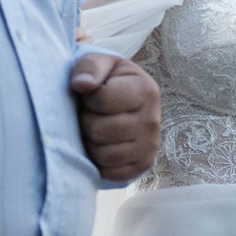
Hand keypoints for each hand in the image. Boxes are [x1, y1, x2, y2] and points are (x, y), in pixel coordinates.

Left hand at [73, 49, 160, 180]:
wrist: (123, 104)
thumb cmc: (107, 81)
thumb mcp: (99, 63)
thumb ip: (89, 67)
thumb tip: (82, 84)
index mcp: (146, 90)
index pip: (100, 100)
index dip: (87, 99)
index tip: (92, 95)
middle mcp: (153, 120)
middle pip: (99, 131)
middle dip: (86, 122)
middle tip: (92, 114)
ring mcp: (150, 146)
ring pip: (103, 154)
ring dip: (90, 143)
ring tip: (96, 129)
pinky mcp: (143, 165)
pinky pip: (111, 172)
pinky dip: (99, 162)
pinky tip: (102, 145)